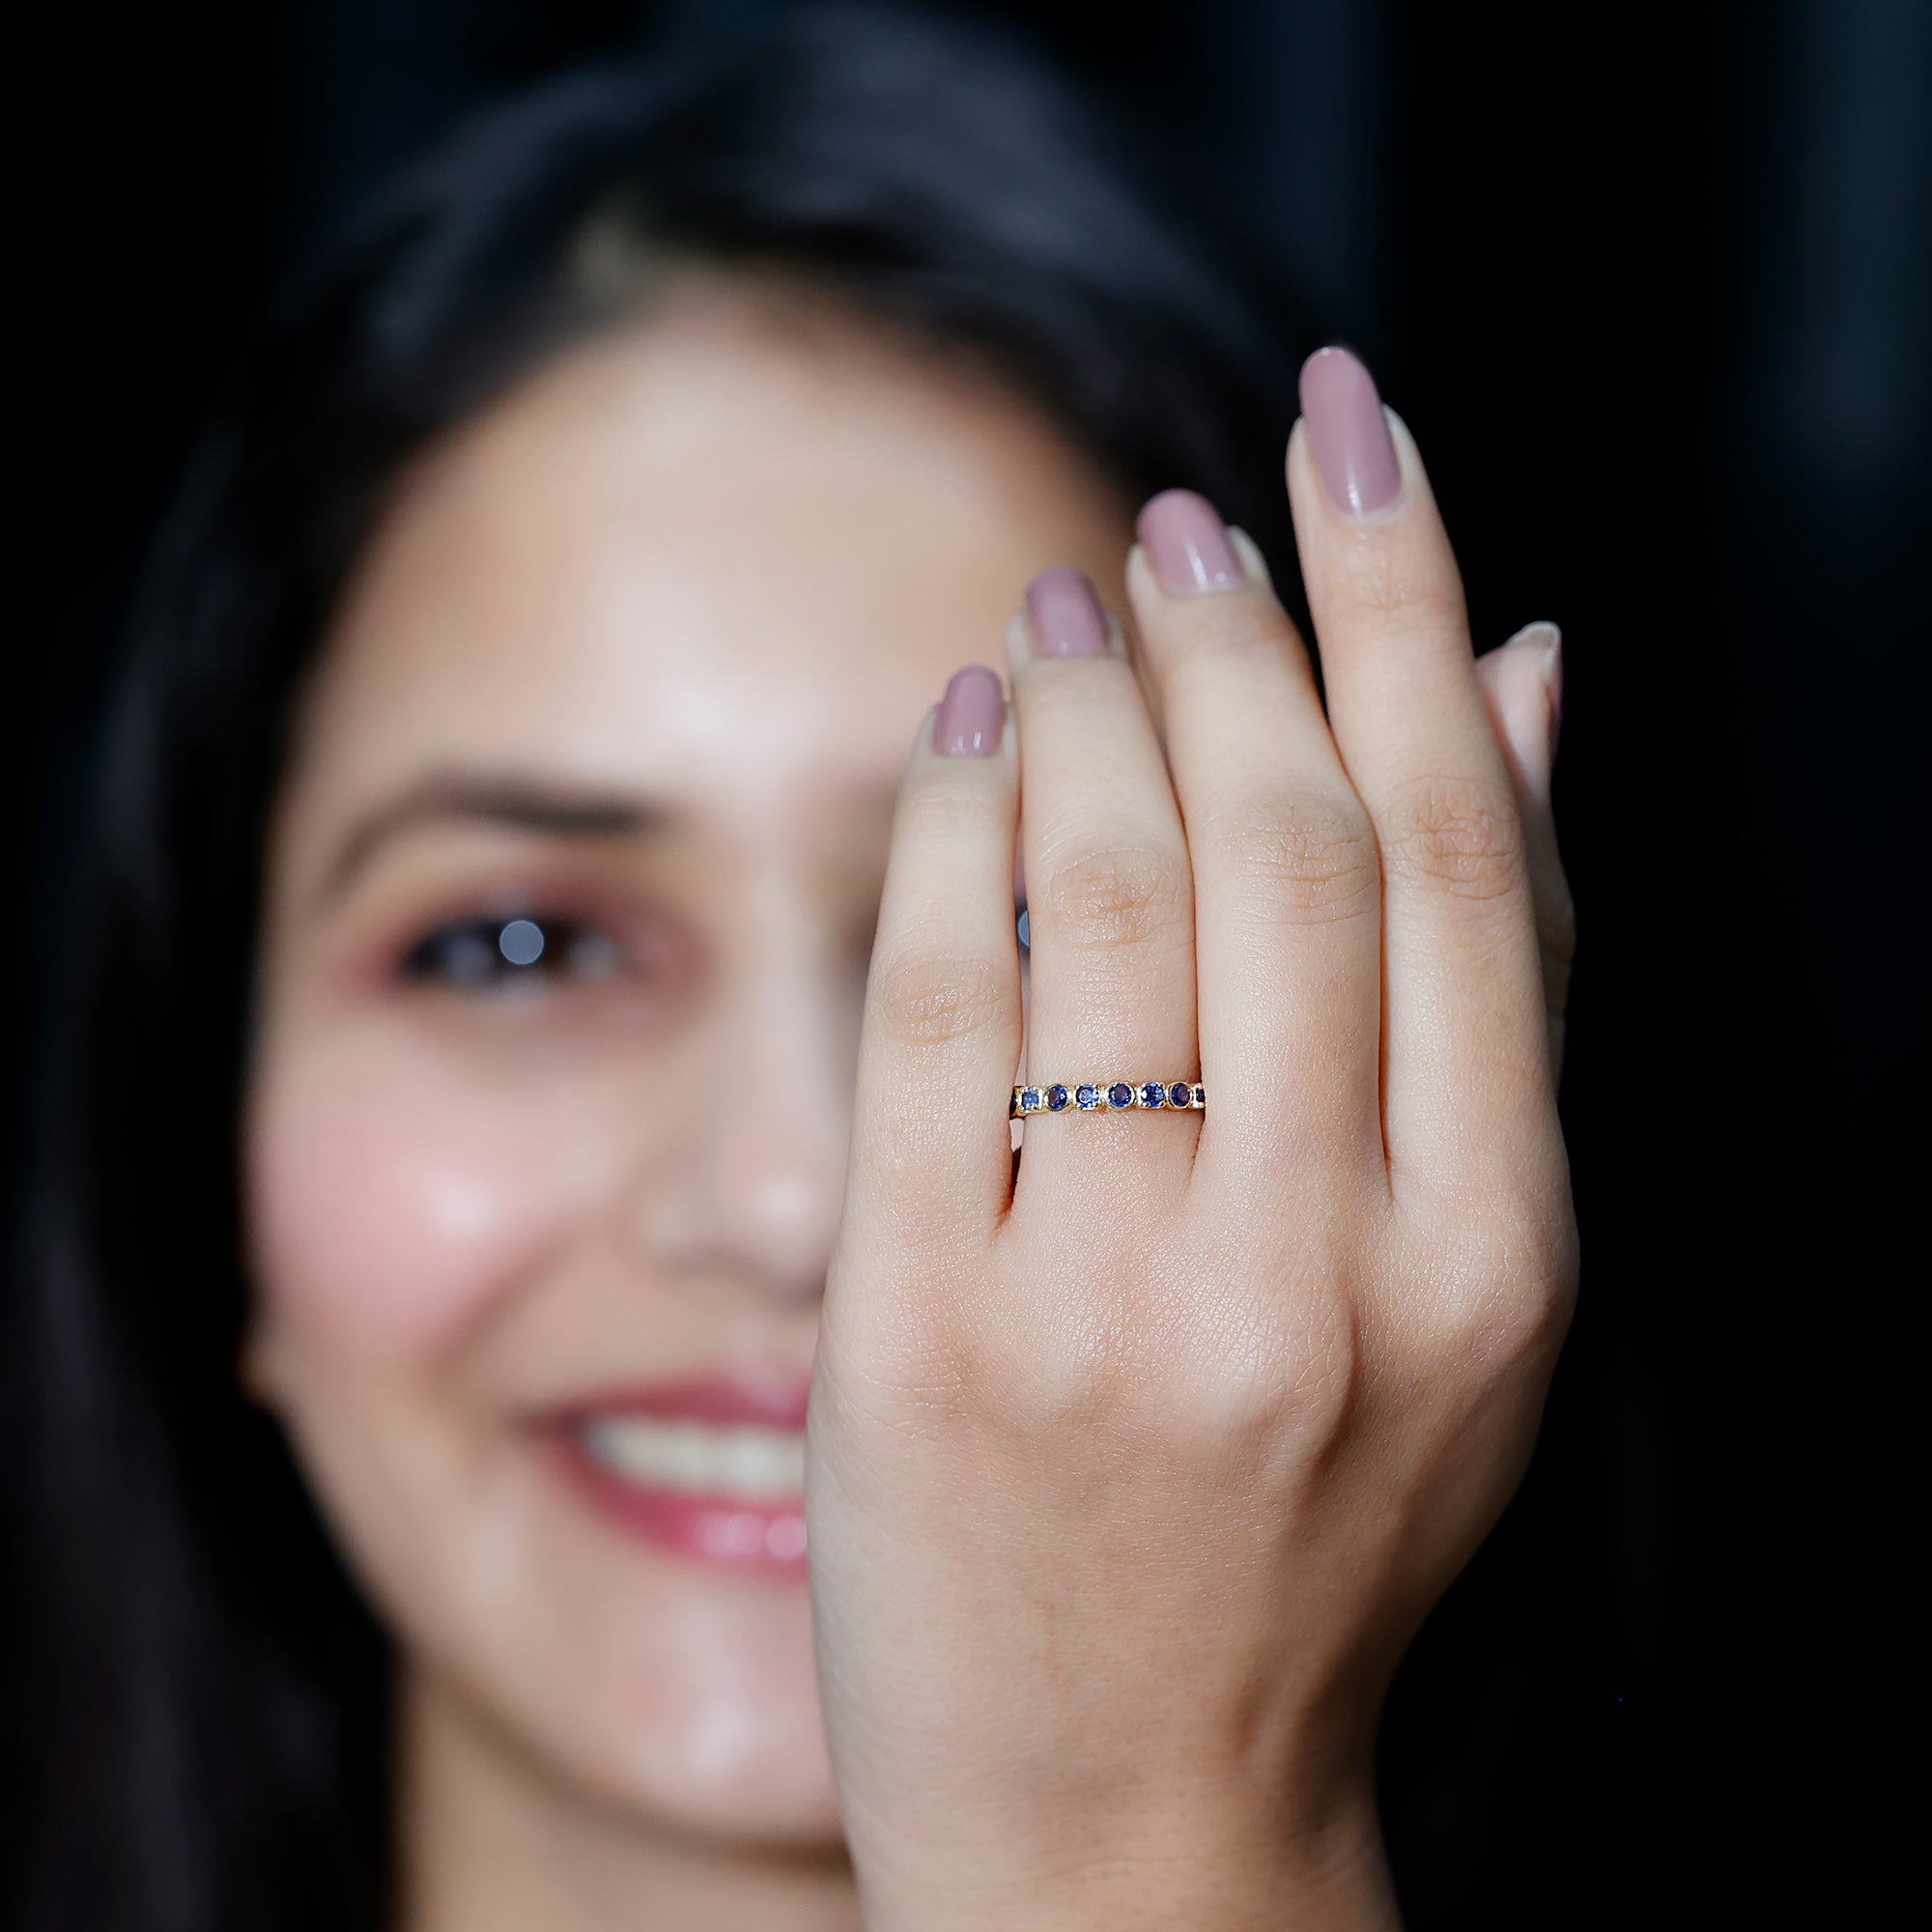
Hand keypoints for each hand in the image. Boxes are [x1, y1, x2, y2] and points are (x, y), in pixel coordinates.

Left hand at [806, 348, 1576, 1929]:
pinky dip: (940, 834)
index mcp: (1494, 1253)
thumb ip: (1495, 982)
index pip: (1449, 845)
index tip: (1347, 434)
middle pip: (1282, 842)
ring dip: (1081, 707)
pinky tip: (952, 737)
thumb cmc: (1308, 1530)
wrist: (1133, 1811)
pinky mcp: (921, 1335)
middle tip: (1180, 527)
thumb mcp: (1469, 1287)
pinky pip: (931, 1011)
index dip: (1397, 602)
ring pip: (1106, 898)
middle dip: (1232, 635)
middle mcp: (1322, 1269)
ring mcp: (1111, 1306)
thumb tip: (1525, 677)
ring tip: (1064, 609)